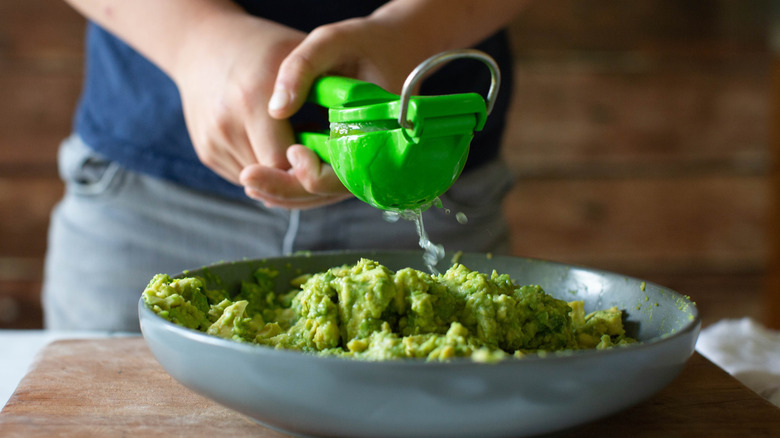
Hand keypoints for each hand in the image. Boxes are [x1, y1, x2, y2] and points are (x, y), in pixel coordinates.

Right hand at [173, 12, 350, 208]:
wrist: (203, 43)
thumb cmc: (263, 46)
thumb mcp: (300, 54)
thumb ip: (325, 89)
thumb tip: (346, 133)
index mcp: (252, 99)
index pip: (290, 163)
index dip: (314, 165)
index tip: (329, 153)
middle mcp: (226, 125)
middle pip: (275, 178)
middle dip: (301, 173)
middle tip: (321, 155)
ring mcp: (213, 142)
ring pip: (262, 185)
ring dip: (284, 173)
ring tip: (299, 144)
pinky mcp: (207, 152)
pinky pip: (246, 177)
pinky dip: (266, 168)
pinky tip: (277, 143)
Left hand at [240, 16, 430, 208]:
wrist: (393, 48)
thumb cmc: (363, 41)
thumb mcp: (331, 40)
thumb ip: (301, 69)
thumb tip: (276, 109)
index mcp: (378, 124)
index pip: (343, 172)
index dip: (311, 172)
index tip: (289, 150)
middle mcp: (376, 151)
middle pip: (328, 190)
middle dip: (286, 189)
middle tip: (248, 177)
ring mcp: (364, 160)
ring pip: (323, 193)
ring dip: (286, 191)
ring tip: (251, 179)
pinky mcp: (350, 160)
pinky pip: (322, 184)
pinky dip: (293, 182)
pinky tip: (266, 173)